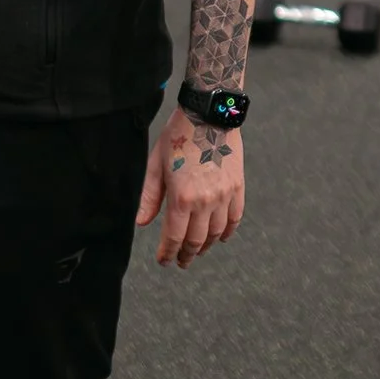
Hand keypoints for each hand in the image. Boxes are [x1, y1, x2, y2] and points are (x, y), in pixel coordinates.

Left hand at [136, 107, 244, 267]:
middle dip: (187, 255)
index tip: (164, 261)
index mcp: (182, 198)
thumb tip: (141, 222)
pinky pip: (234, 218)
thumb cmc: (178, 137)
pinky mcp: (238, 188)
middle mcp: (205, 202)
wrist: (209, 116)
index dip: (168, 253)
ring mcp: (224, 196)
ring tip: (197, 251)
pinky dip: (227, 232)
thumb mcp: (156, 165)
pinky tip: (220, 238)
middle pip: (197, 240)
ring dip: (206, 246)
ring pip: (216, 233)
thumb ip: (150, 197)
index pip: (174, 237)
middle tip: (181, 262)